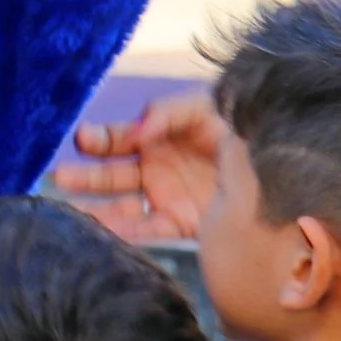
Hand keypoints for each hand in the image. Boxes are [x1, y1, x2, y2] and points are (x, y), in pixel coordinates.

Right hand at [50, 91, 222, 240]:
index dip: (100, 139)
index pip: (119, 138)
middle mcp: (155, 167)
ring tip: (69, 212)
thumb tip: (139, 129)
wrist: (280, 161)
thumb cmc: (239, 126)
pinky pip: (146, 230)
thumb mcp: (207, 107)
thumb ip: (170, 111)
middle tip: (60, 177)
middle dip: (86, 175)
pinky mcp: (179, 222)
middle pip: (111, 174)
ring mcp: (165, 196)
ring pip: (120, 206)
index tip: (84, 140)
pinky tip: (103, 234)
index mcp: (156, 136)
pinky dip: (124, 233)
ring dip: (94, 208)